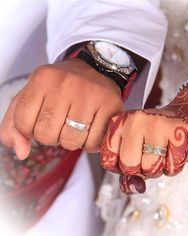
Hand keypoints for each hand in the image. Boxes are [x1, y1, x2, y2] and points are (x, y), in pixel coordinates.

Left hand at [0, 59, 122, 158]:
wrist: (97, 70)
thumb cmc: (63, 87)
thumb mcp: (33, 95)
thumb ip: (15, 124)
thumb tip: (20, 153)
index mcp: (42, 79)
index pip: (23, 124)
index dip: (32, 130)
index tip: (44, 120)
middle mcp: (65, 83)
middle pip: (47, 135)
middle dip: (54, 136)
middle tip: (63, 123)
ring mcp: (90, 94)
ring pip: (71, 141)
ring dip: (72, 140)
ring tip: (78, 126)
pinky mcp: (110, 105)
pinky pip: (93, 142)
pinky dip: (90, 143)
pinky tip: (92, 129)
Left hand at [100, 86, 187, 193]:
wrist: (184, 118)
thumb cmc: (155, 137)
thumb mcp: (133, 150)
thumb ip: (127, 173)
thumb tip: (134, 188)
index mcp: (119, 123)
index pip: (108, 161)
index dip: (120, 168)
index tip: (131, 158)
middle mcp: (134, 120)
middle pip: (128, 166)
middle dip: (140, 170)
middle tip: (149, 155)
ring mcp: (156, 124)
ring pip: (150, 170)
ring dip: (159, 169)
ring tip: (163, 151)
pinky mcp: (178, 132)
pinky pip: (171, 168)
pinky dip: (173, 167)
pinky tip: (174, 150)